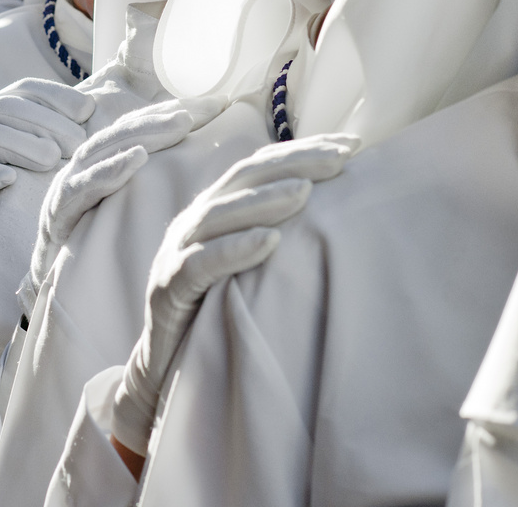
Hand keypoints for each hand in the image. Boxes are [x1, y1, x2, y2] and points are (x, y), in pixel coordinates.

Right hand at [0, 79, 96, 253]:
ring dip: (16, 144)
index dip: (55, 96)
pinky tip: (6, 180)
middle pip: (1, 109)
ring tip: (50, 160)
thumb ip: (46, 141)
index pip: (21, 91)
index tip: (88, 110)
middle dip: (42, 122)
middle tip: (75, 144)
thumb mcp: (19, 165)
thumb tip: (90, 118)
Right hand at [17, 95, 228, 315]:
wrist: (52, 292)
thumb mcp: (127, 211)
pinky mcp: (56, 215)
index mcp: (103, 163)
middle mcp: (84, 168)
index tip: (220, 102)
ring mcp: (68, 189)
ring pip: (104, 149)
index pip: (142, 125)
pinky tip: (137, 160)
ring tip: (179, 125)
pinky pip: (82, 188)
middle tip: (205, 110)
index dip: (178, 109)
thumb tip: (210, 165)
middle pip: (125, 131)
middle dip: (165, 115)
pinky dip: (109, 170)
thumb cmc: (94, 247)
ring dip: (143, 134)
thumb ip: (158, 186)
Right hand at [109, 133, 356, 455]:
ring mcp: (175, 254)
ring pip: (219, 214)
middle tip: (340, 157)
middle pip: (243, 178)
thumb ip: (278, 235)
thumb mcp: (251, 268)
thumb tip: (340, 213)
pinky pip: (200, 265)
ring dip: (264, 200)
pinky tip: (270, 242)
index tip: (353, 145)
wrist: (164, 371)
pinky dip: (235, 249)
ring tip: (306, 191)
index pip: (261, 167)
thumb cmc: (218, 314)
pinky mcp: (167, 291)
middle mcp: (194, 223)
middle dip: (293, 162)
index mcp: (216, 210)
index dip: (304, 150)